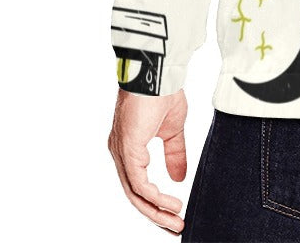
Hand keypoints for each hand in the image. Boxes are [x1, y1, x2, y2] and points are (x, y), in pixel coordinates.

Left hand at [108, 88, 187, 233]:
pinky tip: (170, 203)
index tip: (174, 214)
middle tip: (176, 226)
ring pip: (135, 193)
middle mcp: (120, 153)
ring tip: (176, 220)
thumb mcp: (173, 129)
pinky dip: (154, 197)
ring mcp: (122, 152)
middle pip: (135, 194)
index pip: (138, 184)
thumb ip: (174, 154)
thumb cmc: (163, 92)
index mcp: (129, 148)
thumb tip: (179, 178)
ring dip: (156, 211)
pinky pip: (139, 183)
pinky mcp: (128, 150)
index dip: (155, 202)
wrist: (158, 73)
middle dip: (156, 214)